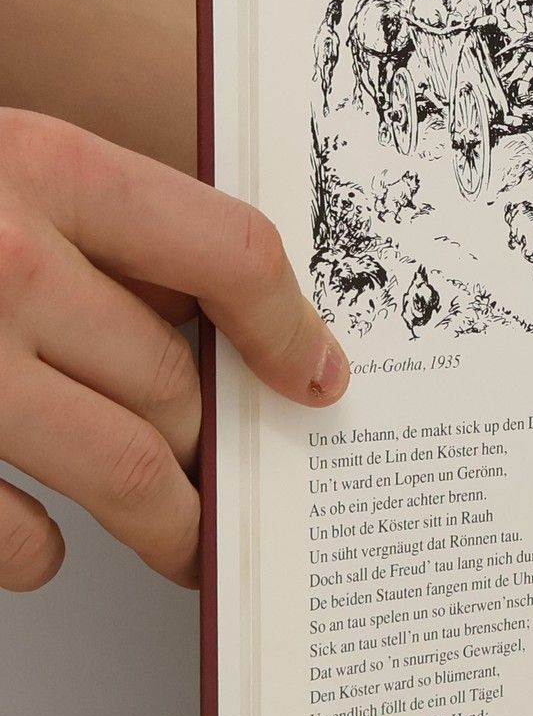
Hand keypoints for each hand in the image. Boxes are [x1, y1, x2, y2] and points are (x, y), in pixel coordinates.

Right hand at [0, 111, 349, 588]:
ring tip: (187, 540)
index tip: (318, 378)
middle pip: (177, 379)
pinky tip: (44, 542)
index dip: (292, 326)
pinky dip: (39, 550)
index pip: (229, 251)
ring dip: (172, 519)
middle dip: (216, 443)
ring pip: (126, 467)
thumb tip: (218, 323)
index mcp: (38, 166)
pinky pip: (12, 533)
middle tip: (231, 473)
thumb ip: (92, 223)